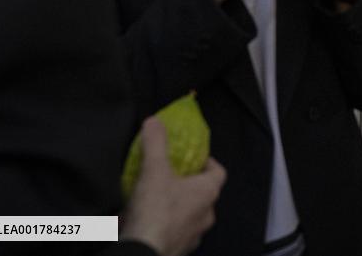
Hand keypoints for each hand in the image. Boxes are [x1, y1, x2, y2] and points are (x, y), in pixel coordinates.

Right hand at [120, 117, 225, 255]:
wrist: (143, 254)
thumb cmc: (156, 209)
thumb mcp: (154, 170)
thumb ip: (156, 143)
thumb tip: (154, 120)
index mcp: (208, 192)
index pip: (218, 172)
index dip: (207, 162)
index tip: (192, 156)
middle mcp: (207, 214)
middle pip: (204, 194)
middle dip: (189, 184)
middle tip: (170, 175)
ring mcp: (195, 235)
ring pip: (191, 215)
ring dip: (178, 206)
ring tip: (156, 196)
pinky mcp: (180, 250)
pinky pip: (176, 232)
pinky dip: (167, 224)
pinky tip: (147, 220)